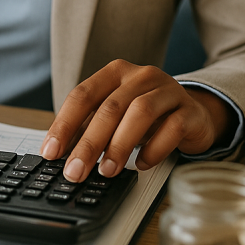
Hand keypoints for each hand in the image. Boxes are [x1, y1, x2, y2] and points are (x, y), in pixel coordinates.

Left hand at [40, 60, 231, 181]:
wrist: (193, 113)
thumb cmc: (145, 116)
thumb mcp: (114, 116)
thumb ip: (88, 128)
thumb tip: (58, 155)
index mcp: (115, 73)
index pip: (82, 95)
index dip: (64, 125)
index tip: (50, 152)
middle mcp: (141, 76)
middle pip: (110, 107)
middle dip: (89, 143)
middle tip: (75, 171)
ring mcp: (169, 91)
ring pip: (141, 113)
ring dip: (120, 145)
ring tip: (106, 171)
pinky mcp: (190, 111)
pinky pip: (172, 128)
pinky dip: (154, 149)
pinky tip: (141, 164)